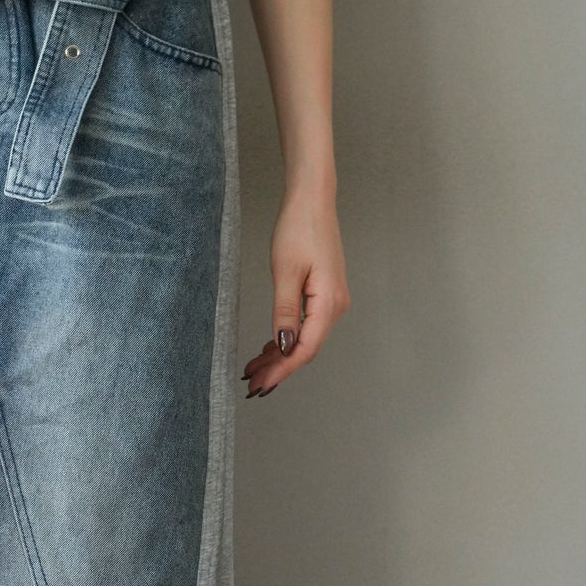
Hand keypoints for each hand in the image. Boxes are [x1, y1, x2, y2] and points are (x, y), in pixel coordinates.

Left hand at [241, 186, 350, 396]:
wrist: (312, 200)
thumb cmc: (299, 228)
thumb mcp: (285, 272)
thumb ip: (284, 312)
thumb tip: (284, 346)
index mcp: (328, 303)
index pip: (304, 349)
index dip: (281, 370)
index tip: (260, 385)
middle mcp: (335, 305)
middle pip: (305, 348)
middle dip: (277, 368)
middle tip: (251, 384)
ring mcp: (331, 300)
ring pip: (304, 339)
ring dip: (280, 355)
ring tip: (253, 369)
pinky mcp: (323, 293)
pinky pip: (306, 325)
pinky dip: (286, 338)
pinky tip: (269, 347)